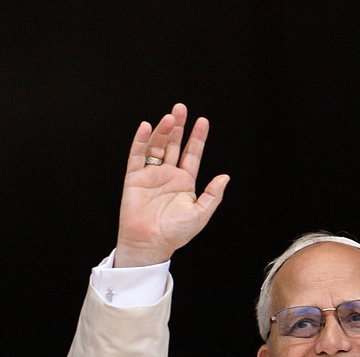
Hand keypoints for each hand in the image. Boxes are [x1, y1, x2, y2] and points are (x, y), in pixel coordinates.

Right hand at [114, 102, 229, 266]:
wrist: (150, 243)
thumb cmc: (175, 232)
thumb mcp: (200, 214)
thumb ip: (213, 195)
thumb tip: (225, 177)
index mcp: (184, 182)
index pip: (192, 154)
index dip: (197, 138)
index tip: (203, 121)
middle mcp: (168, 175)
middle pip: (174, 144)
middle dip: (178, 127)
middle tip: (181, 109)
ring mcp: (151, 174)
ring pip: (157, 146)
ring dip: (163, 131)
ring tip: (170, 117)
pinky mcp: (134, 177)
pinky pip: (137, 155)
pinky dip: (141, 140)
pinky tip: (147, 127)